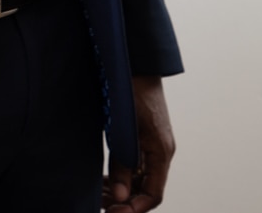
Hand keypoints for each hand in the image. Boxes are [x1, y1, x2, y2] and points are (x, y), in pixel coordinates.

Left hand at [102, 77, 174, 210]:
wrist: (137, 63)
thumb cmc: (132, 91)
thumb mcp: (125, 130)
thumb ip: (123, 163)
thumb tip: (121, 197)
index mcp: (161, 152)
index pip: (153, 195)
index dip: (134, 208)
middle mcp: (160, 152)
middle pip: (146, 190)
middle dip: (124, 201)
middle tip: (101, 205)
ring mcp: (153, 145)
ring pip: (140, 180)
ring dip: (121, 190)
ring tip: (99, 195)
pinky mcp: (145, 137)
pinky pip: (136, 166)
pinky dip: (122, 176)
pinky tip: (105, 179)